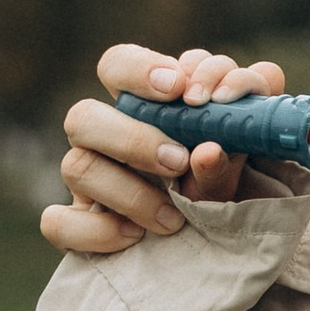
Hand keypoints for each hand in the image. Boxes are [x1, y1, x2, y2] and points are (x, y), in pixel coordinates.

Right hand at [40, 43, 287, 255]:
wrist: (222, 245)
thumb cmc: (226, 182)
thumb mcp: (243, 153)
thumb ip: (247, 120)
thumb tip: (251, 91)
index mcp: (140, 106)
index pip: (116, 65)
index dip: (138, 70)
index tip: (180, 89)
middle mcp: (104, 139)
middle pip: (81, 116)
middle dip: (132, 139)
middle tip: (178, 162)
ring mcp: (87, 183)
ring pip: (74, 167)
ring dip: (128, 192)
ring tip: (174, 218)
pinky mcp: (77, 227)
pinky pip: (58, 223)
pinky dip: (96, 231)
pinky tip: (135, 239)